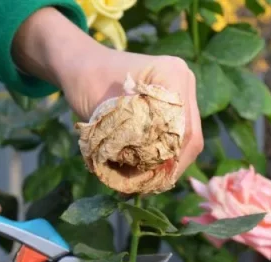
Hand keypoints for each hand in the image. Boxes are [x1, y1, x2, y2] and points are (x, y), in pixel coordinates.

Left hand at [12, 7, 202, 181]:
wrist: (80, 65)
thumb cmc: (86, 80)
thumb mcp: (106, 111)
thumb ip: (130, 138)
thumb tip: (147, 174)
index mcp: (172, 74)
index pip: (182, 127)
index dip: (169, 158)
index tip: (147, 180)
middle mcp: (184, 81)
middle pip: (190, 136)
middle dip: (171, 166)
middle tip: (148, 188)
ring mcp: (183, 93)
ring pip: (187, 141)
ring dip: (168, 164)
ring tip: (147, 184)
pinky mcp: (176, 106)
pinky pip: (178, 137)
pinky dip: (164, 157)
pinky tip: (147, 172)